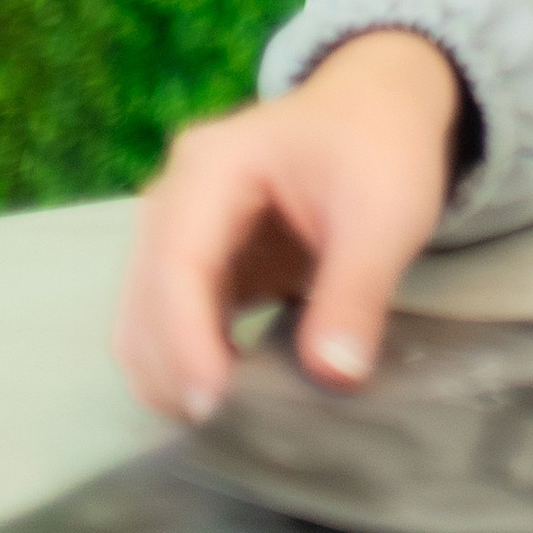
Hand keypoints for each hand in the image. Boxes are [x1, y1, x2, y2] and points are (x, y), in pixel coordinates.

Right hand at [113, 28, 462, 421]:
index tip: (215, 406)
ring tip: (238, 418)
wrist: (382, 105)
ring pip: (144, 324)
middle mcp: (175, 198)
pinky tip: (237, 396)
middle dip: (176, 370)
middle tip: (235, 428)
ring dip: (176, 376)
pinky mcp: (195, 265)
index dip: (185, 342)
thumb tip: (334, 378)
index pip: (176, 264)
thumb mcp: (388, 210)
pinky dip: (191, 366)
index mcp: (213, 165)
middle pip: (145, 301)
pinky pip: (169, 328)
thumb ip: (358, 290)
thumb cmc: (383, 144)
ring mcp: (177, 232)